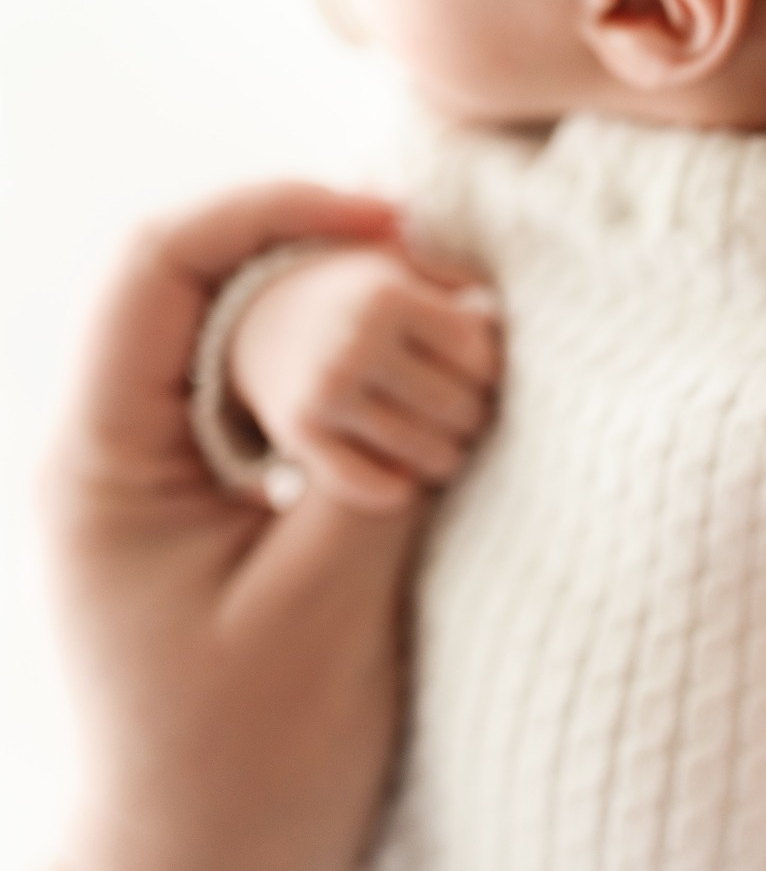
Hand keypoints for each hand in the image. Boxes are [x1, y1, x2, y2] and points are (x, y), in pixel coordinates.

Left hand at [40, 185, 430, 870]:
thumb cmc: (247, 761)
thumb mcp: (324, 603)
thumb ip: (379, 459)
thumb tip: (448, 332)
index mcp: (106, 457)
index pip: (163, 263)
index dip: (275, 207)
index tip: (392, 222)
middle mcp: (123, 447)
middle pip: (225, 284)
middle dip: (349, 282)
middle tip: (456, 325)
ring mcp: (171, 475)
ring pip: (267, 336)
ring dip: (370, 343)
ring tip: (457, 397)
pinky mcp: (226, 504)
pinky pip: (292, 402)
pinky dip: (369, 396)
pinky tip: (434, 429)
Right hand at [231, 245, 500, 510]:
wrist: (264, 321)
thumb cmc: (360, 298)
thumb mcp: (406, 271)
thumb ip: (460, 288)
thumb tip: (493, 320)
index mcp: (388, 300)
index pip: (477, 356)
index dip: (490, 373)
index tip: (482, 377)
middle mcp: (355, 344)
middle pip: (456, 407)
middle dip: (474, 417)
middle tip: (469, 417)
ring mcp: (325, 392)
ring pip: (424, 451)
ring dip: (447, 457)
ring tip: (448, 446)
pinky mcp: (298, 434)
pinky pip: (365, 484)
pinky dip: (395, 492)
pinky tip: (407, 481)